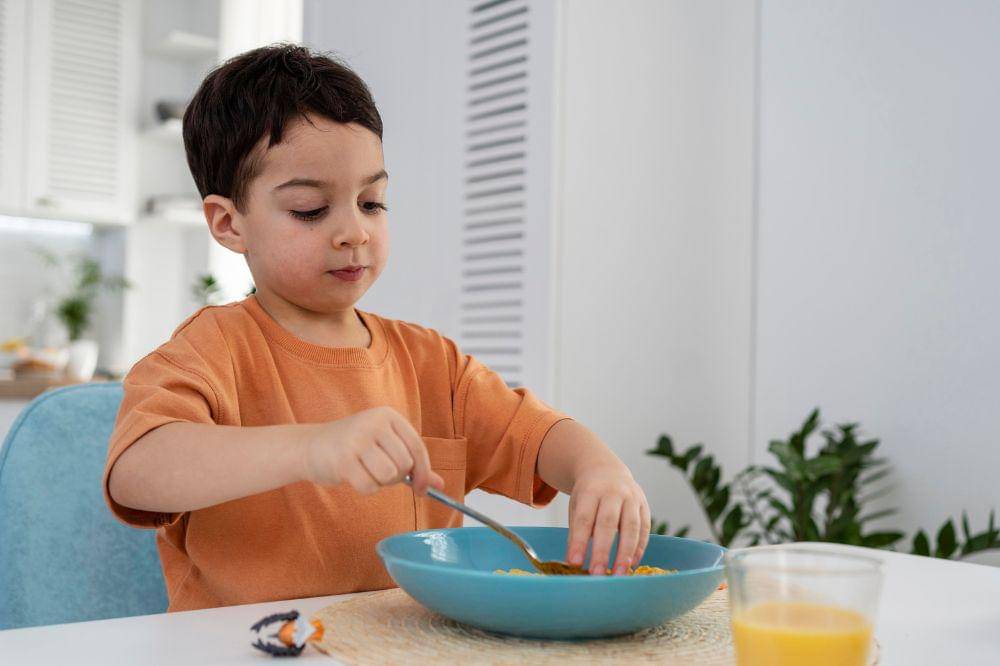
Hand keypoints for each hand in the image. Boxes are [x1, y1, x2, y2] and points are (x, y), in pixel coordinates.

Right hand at [299, 406, 443, 495]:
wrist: (310, 446)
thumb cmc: (353, 447)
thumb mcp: (385, 446)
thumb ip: (413, 465)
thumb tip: (440, 485)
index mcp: (388, 416)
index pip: (417, 447)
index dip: (424, 472)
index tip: (422, 489)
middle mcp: (374, 423)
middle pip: (405, 464)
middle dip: (397, 477)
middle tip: (380, 473)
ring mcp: (358, 439)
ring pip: (389, 475)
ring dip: (381, 482)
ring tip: (367, 472)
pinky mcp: (343, 459)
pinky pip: (369, 486)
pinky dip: (365, 489)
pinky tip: (354, 477)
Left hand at [566, 466, 650, 575]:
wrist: (606, 469)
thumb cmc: (587, 495)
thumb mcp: (576, 506)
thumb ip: (576, 532)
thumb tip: (574, 563)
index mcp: (590, 491)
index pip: (584, 519)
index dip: (579, 541)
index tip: (575, 563)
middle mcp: (613, 492)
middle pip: (608, 522)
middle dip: (603, 550)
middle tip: (597, 574)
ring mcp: (631, 497)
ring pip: (631, 526)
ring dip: (626, 552)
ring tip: (619, 574)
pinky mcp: (644, 505)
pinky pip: (645, 528)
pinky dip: (639, 548)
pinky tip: (632, 564)